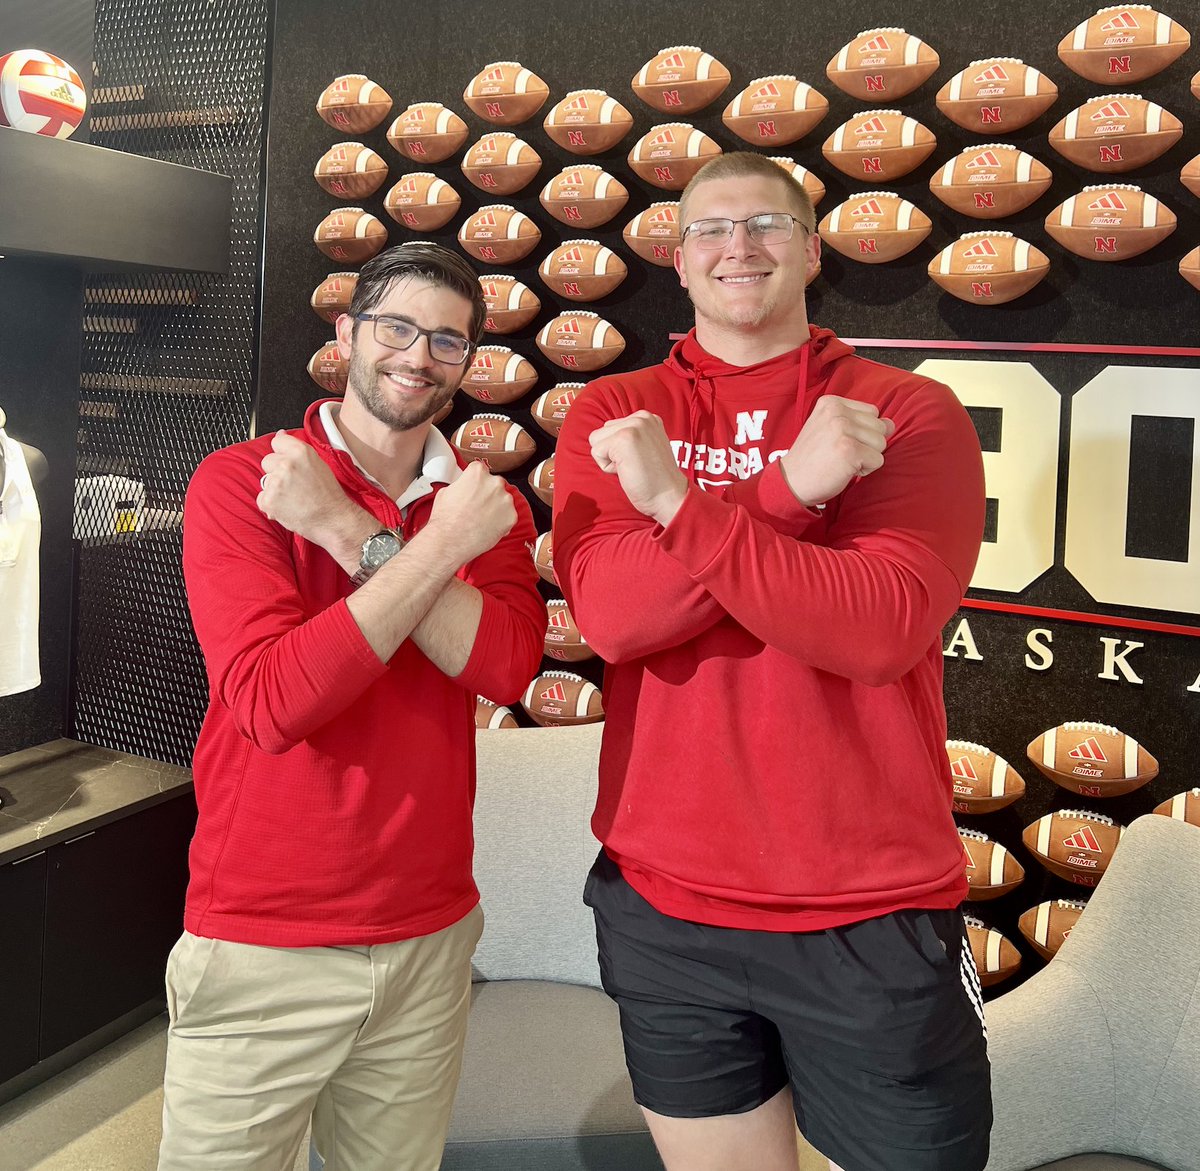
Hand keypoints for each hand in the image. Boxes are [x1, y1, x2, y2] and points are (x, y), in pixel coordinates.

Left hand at [258, 432, 371, 562]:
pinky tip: (287, 506)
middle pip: (267, 461)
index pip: (277, 441)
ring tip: (293, 497)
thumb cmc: (329, 495)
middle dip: (276, 471)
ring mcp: (275, 483)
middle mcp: (286, 465)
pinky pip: (261, 498)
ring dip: (274, 488)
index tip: (287, 461)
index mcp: (300, 452)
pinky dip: (271, 504)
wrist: (333, 520)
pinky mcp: (268, 501)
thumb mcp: (319, 464)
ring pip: (264, 480)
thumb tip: (280, 435)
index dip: (282, 452)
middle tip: (294, 483)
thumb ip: (297, 449)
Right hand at [426, 460, 516, 566]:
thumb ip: (461, 484)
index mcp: (478, 472)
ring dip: (495, 507)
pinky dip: (501, 521)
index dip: (476, 482)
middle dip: (488, 494)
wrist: (450, 542)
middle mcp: (495, 483)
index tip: (474, 489)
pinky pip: (508, 516)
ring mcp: (505, 499)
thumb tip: (464, 486)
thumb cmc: (446, 519)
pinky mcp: (511, 516)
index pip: (481, 470)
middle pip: (494, 484)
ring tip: (481, 519)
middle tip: (477, 507)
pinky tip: (487, 527)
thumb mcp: (446, 491)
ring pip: (503, 500)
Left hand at [589, 411, 687, 525]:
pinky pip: (596, 452)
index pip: (611, 428)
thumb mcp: (646, 446)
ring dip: (609, 459)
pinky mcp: (622, 439)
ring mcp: (633, 426)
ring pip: (595, 440)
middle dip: (612, 453)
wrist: (669, 496)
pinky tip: (629, 470)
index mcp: (647, 417)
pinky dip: (607, 467)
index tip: (640, 459)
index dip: (619, 450)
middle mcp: (641, 417)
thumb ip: (630, 436)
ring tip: (632, 466)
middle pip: (601, 433)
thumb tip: (604, 435)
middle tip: (636, 464)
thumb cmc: (655, 478)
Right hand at [778, 396, 895, 507]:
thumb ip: (860, 423)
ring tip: (842, 461)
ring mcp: (843, 430)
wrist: (790, 481)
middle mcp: (837, 412)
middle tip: (840, 454)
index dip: (861, 432)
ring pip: (881, 443)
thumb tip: (891, 423)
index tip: (838, 442)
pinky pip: (878, 460)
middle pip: (879, 426)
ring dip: (866, 457)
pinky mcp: (850, 451)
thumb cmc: (812, 458)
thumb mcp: (830, 430)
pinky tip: (844, 470)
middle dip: (867, 444)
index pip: (872, 412)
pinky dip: (865, 470)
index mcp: (831, 403)